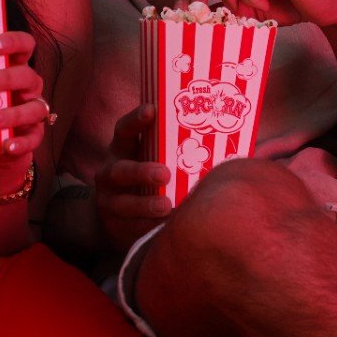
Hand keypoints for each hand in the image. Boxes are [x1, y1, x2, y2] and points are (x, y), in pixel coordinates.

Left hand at [0, 31, 49, 195]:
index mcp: (15, 67)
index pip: (24, 46)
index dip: (14, 42)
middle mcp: (28, 87)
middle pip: (26, 75)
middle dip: (4, 79)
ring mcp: (33, 110)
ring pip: (34, 108)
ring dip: (12, 113)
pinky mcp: (34, 134)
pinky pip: (34, 138)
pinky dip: (22, 142)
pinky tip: (7, 145)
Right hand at [93, 104, 170, 250]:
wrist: (118, 218)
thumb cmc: (148, 179)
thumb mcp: (152, 159)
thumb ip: (174, 148)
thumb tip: (228, 136)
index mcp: (122, 150)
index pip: (124, 130)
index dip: (135, 119)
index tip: (152, 110)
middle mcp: (110, 172)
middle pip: (120, 170)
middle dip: (142, 171)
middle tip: (165, 174)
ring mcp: (108, 200)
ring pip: (122, 202)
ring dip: (145, 204)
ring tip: (167, 206)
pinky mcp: (113, 225)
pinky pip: (129, 227)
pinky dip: (147, 226)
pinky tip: (166, 227)